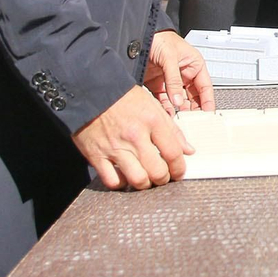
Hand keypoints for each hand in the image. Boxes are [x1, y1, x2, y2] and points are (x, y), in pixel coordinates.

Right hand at [72, 86, 192, 189]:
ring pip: (138, 180)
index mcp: (152, 121)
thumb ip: (172, 130)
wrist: (89, 92)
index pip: (173, 153)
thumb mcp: (153, 106)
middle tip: (163, 177)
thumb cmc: (122, 98)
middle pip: (158, 172)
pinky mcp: (97, 156)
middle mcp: (134, 136)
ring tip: (147, 179)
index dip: (180, 168)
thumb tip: (188, 150)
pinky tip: (126, 177)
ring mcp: (115, 147)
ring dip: (146, 184)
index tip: (179, 172)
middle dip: (164, 179)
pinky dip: (121, 184)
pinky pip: (113, 181)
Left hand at [144, 29, 216, 113]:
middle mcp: (183, 74)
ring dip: (179, 110)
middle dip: (193, 109)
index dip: (207, 101)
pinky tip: (166, 114)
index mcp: (194, 65)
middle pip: (193, 97)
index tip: (208, 114)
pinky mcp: (157, 85)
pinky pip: (163, 100)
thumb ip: (173, 80)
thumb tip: (178, 100)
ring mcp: (170, 81)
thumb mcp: (170, 57)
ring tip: (179, 120)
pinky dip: (165, 108)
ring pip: (178, 101)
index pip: (205, 87)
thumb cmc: (159, 38)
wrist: (139, 35)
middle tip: (193, 121)